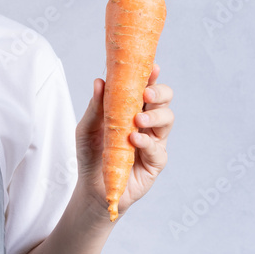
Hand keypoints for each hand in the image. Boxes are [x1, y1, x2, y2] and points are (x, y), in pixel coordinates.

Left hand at [75, 63, 173, 220]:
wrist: (92, 187)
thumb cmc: (92, 153)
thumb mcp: (87, 128)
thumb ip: (95, 107)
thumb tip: (100, 81)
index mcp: (131, 109)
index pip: (145, 88)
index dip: (151, 76)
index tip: (151, 67)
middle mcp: (146, 122)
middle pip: (163, 100)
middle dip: (159, 92)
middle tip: (146, 93)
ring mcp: (153, 141)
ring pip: (167, 119)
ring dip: (154, 115)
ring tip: (137, 120)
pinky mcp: (155, 161)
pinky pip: (158, 148)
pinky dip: (146, 142)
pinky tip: (134, 140)